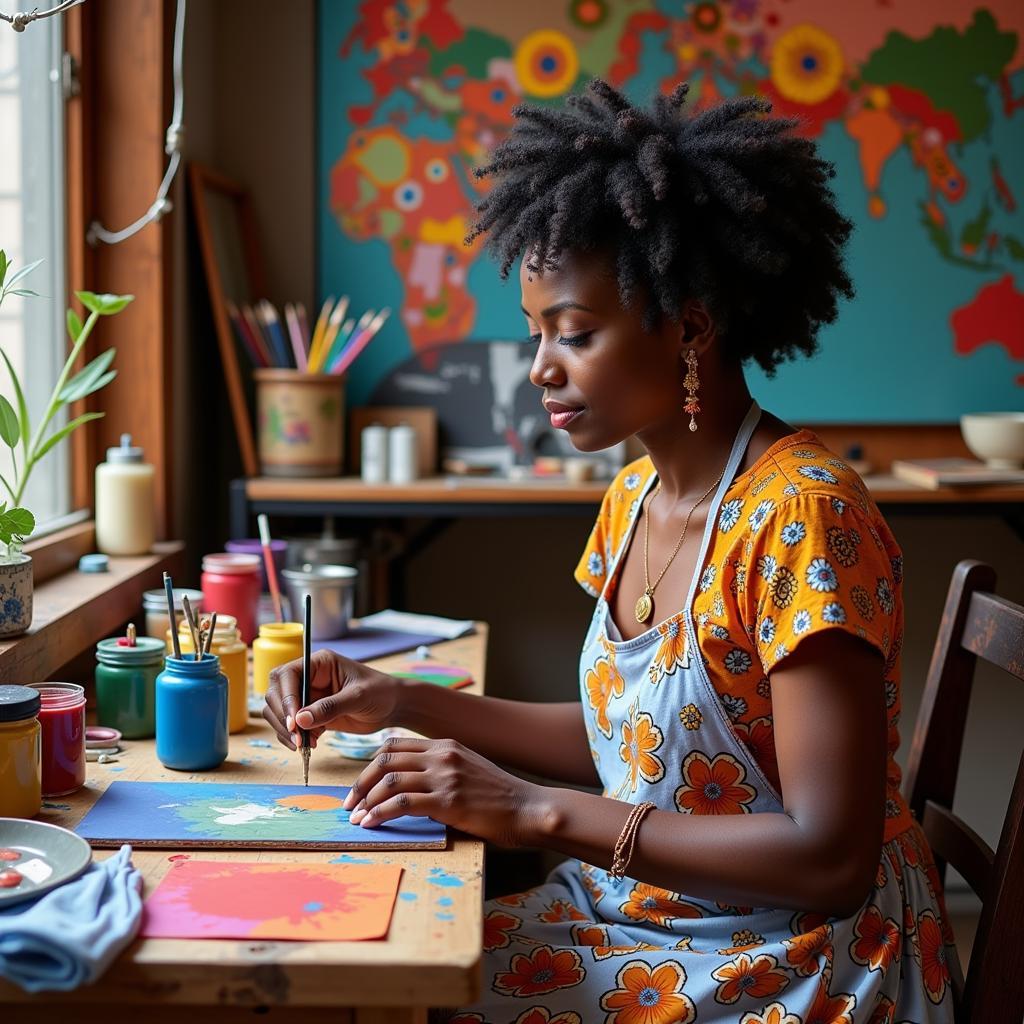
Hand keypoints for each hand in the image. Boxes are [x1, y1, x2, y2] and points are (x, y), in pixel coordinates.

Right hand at [263, 648, 403, 749]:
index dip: (286, 698)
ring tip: (305, 745)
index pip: (288, 675)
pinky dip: (294, 738)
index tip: (293, 722)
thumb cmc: (380, 693)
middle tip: (298, 739)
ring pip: (279, 712)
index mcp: (319, 663)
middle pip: (276, 693)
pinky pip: (291, 726)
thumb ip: (330, 707)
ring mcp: (308, 696)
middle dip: (282, 717)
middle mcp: (308, 677)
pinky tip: (310, 745)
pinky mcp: (310, 714)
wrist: (392, 707)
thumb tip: (300, 720)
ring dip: (286, 731)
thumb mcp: (358, 697)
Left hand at [344, 736, 542, 846]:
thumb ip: (441, 772)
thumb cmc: (499, 798)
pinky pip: (401, 802)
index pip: (395, 745)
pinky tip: (371, 824)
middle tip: (350, 804)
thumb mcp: (468, 771)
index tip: (361, 785)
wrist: (528, 809)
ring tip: (357, 818)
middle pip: (385, 759)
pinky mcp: (447, 800)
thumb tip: (409, 789)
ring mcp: (445, 776)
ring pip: (390, 780)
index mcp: (446, 745)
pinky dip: (380, 814)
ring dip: (367, 801)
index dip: (372, 765)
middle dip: (361, 782)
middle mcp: (442, 755)